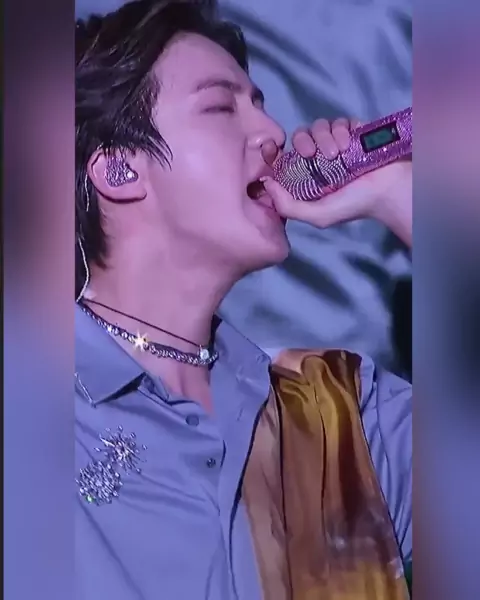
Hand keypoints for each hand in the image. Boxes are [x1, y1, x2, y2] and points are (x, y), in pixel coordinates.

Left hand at [262, 118, 411, 245]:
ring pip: (318, 125)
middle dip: (304, 141)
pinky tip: (348, 144)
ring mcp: (336, 143)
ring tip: (338, 153)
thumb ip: (288, 206)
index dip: (273, 150)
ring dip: (325, 137)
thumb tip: (266, 183)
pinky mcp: (353, 131)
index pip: (283, 157)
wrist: (388, 191)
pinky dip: (341, 129)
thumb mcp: (318, 216)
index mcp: (306, 176)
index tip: (270, 149)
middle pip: (299, 135)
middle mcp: (319, 158)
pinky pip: (339, 120)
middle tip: (314, 155)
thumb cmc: (353, 205)